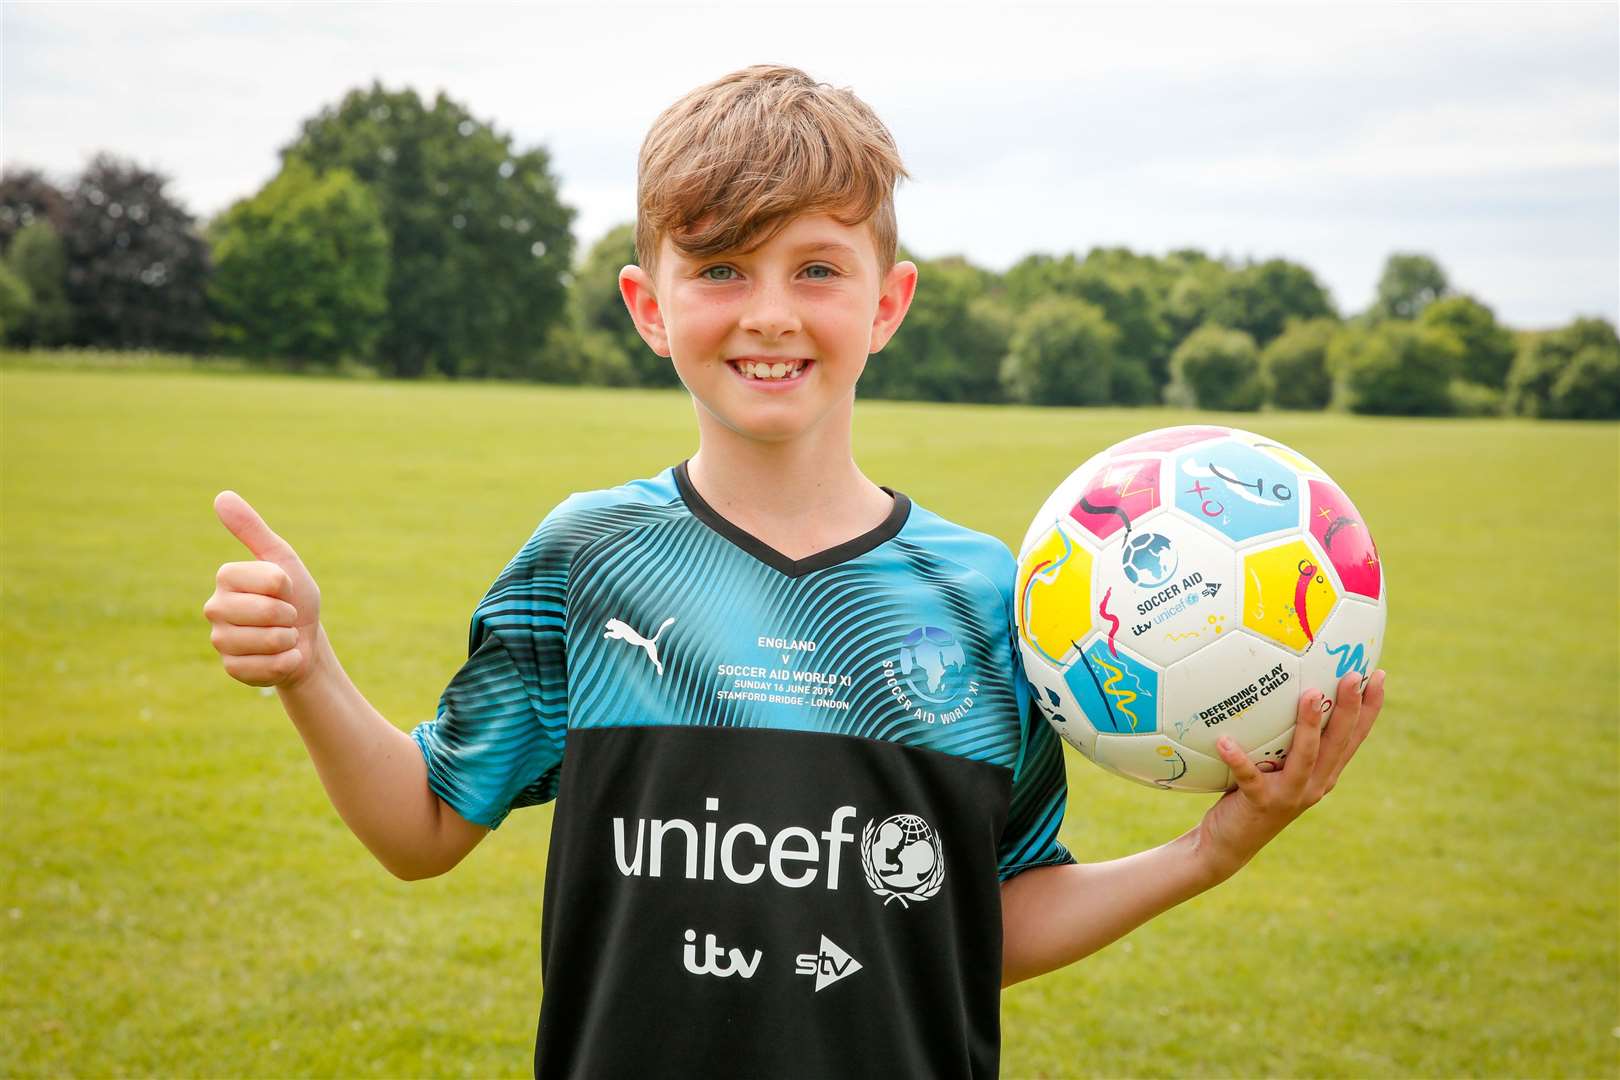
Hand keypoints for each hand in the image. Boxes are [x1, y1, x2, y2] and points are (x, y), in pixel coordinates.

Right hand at [204, 491, 322, 688]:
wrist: (305, 642)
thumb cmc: (295, 598)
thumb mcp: (282, 560)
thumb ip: (253, 530)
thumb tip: (221, 496)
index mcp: (226, 577)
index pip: (269, 580)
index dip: (287, 586)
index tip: (285, 588)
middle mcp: (215, 608)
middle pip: (266, 612)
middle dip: (289, 615)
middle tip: (285, 616)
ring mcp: (220, 641)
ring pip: (267, 641)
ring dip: (288, 639)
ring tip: (283, 636)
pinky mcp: (232, 668)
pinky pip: (267, 667)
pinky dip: (285, 663)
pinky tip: (280, 657)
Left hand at [1196, 668, 1386, 882]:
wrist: (1229, 843)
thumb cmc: (1249, 794)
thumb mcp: (1273, 763)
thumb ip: (1282, 736)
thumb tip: (1274, 685)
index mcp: (1324, 773)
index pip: (1354, 737)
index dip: (1370, 708)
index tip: (1378, 674)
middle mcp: (1315, 784)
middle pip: (1339, 743)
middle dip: (1351, 708)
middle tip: (1353, 675)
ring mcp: (1290, 795)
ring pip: (1306, 758)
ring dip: (1310, 727)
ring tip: (1310, 695)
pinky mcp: (1261, 804)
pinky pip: (1249, 778)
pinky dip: (1238, 759)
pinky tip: (1225, 741)